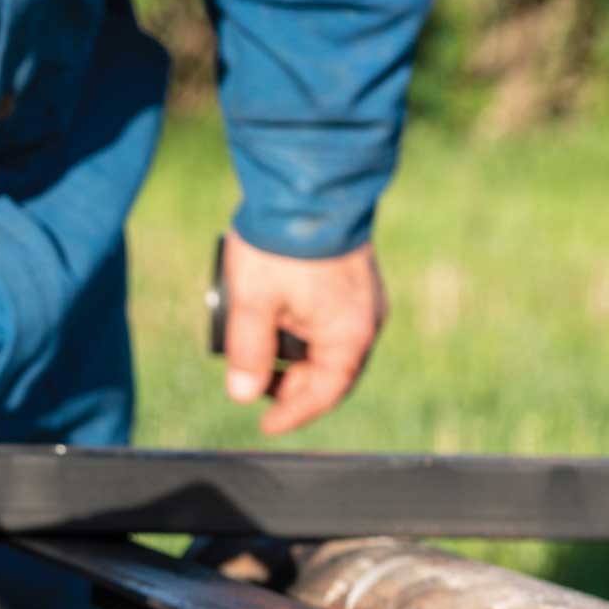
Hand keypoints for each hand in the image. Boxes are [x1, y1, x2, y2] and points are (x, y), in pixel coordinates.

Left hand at [220, 231, 387, 434]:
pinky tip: (278, 323)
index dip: (292, 414)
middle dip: (292, 385)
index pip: (324, 394)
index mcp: (348, 335)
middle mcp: (367, 321)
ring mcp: (365, 298)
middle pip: (330, 373)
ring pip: (330, 346)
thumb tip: (241, 395)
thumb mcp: (253, 303)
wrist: (309, 181)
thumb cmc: (282, 243)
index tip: (267, 426)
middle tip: (254, 385)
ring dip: (297, 357)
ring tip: (259, 351)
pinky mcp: (357, 279)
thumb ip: (247, 353)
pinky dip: (306, 332)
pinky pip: (333, 321)